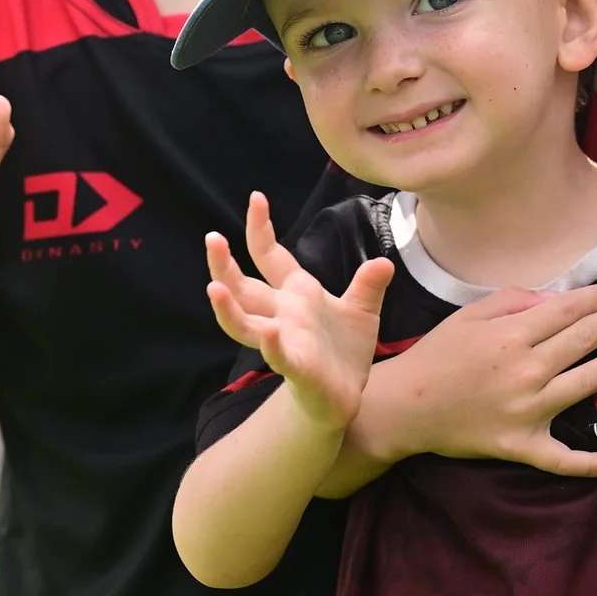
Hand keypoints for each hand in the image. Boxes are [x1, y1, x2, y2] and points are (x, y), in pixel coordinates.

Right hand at [206, 192, 393, 433]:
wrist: (344, 397)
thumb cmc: (344, 352)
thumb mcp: (362, 311)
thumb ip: (368, 285)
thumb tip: (384, 262)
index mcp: (296, 294)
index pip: (270, 257)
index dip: (260, 230)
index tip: (256, 198)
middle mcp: (282, 315)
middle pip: (243, 288)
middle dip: (224, 265)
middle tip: (212, 239)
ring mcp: (285, 342)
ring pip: (246, 324)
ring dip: (229, 307)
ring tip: (213, 287)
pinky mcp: (297, 368)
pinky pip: (279, 356)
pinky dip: (272, 345)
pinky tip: (269, 333)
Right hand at [357, 284, 596, 477]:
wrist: (406, 406)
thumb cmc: (436, 355)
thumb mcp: (468, 315)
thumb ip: (513, 300)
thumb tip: (556, 299)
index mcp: (512, 335)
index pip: (568, 311)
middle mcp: (527, 370)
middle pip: (583, 340)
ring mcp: (529, 411)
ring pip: (586, 385)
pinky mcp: (523, 445)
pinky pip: (562, 458)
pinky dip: (590, 465)